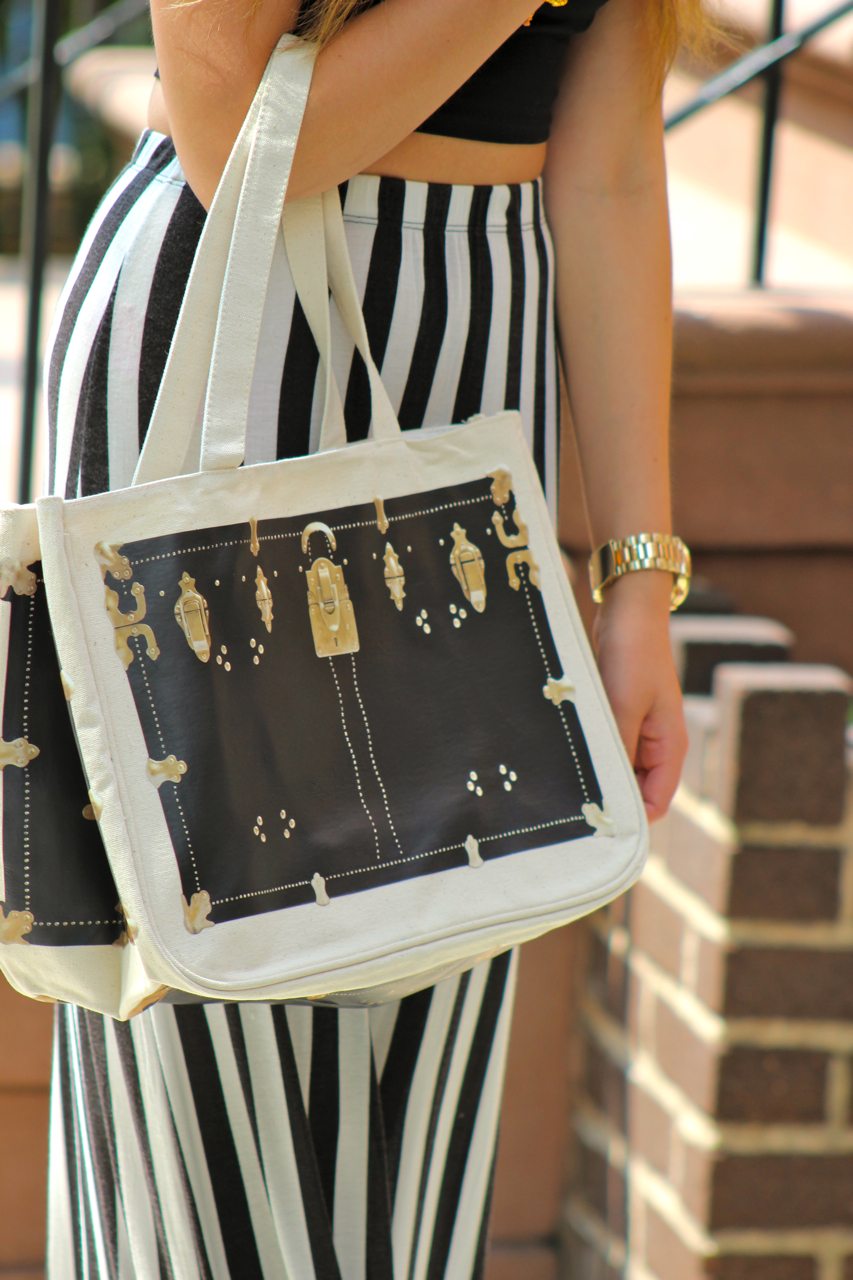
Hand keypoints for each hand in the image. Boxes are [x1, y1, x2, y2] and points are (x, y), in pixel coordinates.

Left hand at [590, 572, 687, 822]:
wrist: (628, 610)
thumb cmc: (632, 655)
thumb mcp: (623, 706)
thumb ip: (618, 751)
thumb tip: (608, 794)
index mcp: (670, 748)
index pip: (654, 804)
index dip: (629, 820)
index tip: (594, 827)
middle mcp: (657, 746)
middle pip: (635, 792)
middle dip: (608, 799)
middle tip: (570, 808)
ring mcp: (638, 731)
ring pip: (617, 770)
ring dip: (595, 775)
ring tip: (563, 782)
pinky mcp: (619, 717)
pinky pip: (606, 748)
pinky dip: (590, 754)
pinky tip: (565, 755)